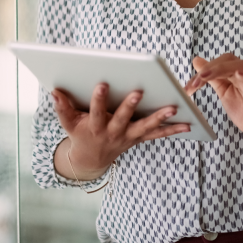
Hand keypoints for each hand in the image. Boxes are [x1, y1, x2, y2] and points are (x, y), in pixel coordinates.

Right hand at [52, 83, 189, 180]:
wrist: (92, 159)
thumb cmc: (81, 134)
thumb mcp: (68, 123)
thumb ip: (62, 108)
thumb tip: (54, 91)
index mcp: (95, 127)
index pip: (96, 112)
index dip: (98, 99)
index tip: (102, 83)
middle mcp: (113, 133)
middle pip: (123, 119)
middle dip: (130, 105)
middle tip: (139, 91)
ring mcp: (128, 137)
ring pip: (145, 128)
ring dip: (160, 118)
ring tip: (173, 107)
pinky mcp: (139, 139)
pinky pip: (158, 135)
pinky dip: (172, 130)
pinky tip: (188, 124)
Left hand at [186, 54, 242, 183]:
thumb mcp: (224, 93)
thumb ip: (212, 78)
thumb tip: (197, 61)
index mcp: (234, 74)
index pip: (218, 63)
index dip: (202, 70)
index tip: (188, 86)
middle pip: (228, 60)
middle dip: (208, 69)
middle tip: (194, 83)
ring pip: (241, 66)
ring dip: (221, 69)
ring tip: (206, 76)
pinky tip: (238, 74)